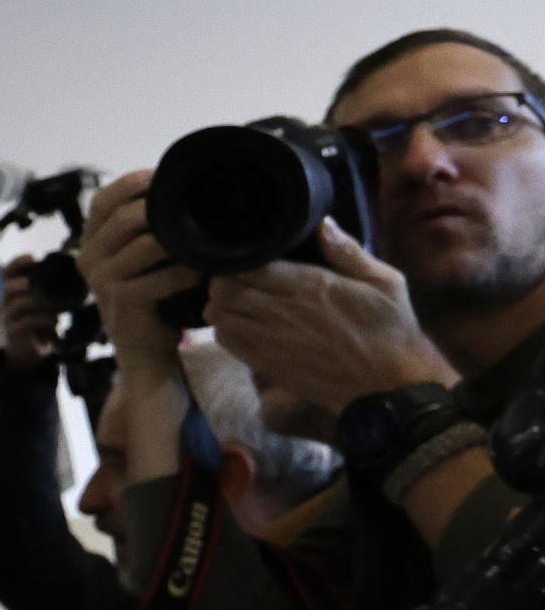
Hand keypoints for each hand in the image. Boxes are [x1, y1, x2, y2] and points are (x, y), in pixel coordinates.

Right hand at [0, 264, 55, 368]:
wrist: (32, 350)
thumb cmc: (41, 322)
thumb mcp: (47, 304)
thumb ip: (54, 290)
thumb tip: (76, 270)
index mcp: (15, 291)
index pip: (9, 272)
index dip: (18, 263)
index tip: (33, 257)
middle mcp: (8, 302)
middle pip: (7, 287)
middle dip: (20, 283)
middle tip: (31, 282)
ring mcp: (9, 318)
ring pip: (16, 305)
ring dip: (33, 302)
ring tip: (48, 304)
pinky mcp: (14, 332)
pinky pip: (25, 323)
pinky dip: (41, 320)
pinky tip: (54, 320)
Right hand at [74, 168, 197, 371]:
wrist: (142, 345)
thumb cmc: (148, 294)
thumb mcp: (137, 256)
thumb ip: (143, 227)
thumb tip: (174, 188)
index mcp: (89, 242)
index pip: (101, 200)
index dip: (130, 183)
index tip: (160, 175)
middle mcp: (87, 259)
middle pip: (122, 218)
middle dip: (160, 209)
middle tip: (192, 210)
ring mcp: (101, 281)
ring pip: (144, 245)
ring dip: (179, 241)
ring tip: (202, 242)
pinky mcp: (121, 301)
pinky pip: (160, 277)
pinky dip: (184, 272)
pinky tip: (198, 273)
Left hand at [202, 219, 458, 413]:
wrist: (387, 386)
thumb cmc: (390, 329)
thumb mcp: (385, 282)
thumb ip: (348, 252)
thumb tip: (321, 223)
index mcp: (309, 286)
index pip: (250, 265)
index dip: (241, 258)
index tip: (249, 255)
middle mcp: (282, 311)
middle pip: (225, 288)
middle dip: (224, 278)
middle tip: (237, 275)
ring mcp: (269, 340)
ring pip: (219, 313)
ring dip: (220, 302)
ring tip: (236, 297)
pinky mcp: (266, 363)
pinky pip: (226, 340)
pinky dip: (224, 327)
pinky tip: (241, 322)